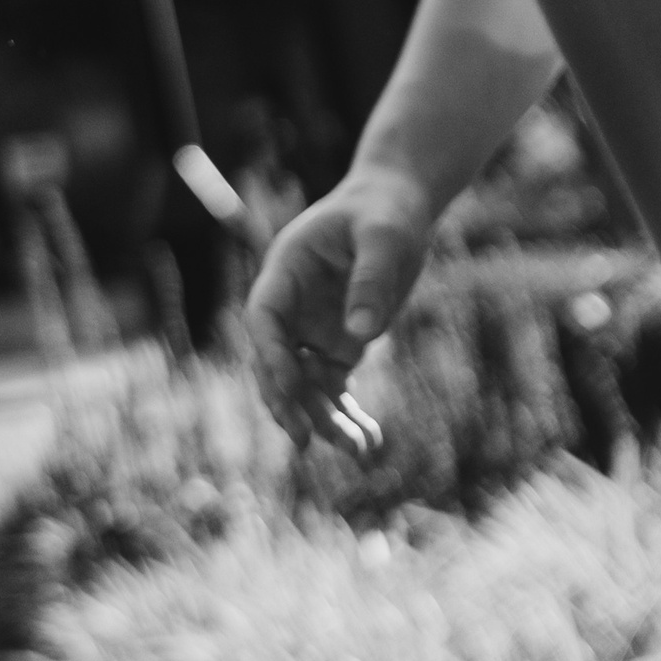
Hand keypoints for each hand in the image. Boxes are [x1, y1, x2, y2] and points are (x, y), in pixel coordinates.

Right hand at [245, 165, 432, 448]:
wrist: (396, 207)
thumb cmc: (385, 212)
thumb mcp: (385, 237)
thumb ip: (372, 280)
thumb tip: (361, 336)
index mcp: (287, 268)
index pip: (264, 316)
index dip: (271, 354)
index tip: (290, 386)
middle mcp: (292, 303)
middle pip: (277, 359)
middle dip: (288, 401)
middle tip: (307, 441)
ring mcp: (313, 326)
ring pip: (306, 383)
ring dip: (325, 418)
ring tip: (358, 453)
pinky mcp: (338, 343)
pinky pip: (334, 387)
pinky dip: (348, 414)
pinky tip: (371, 442)